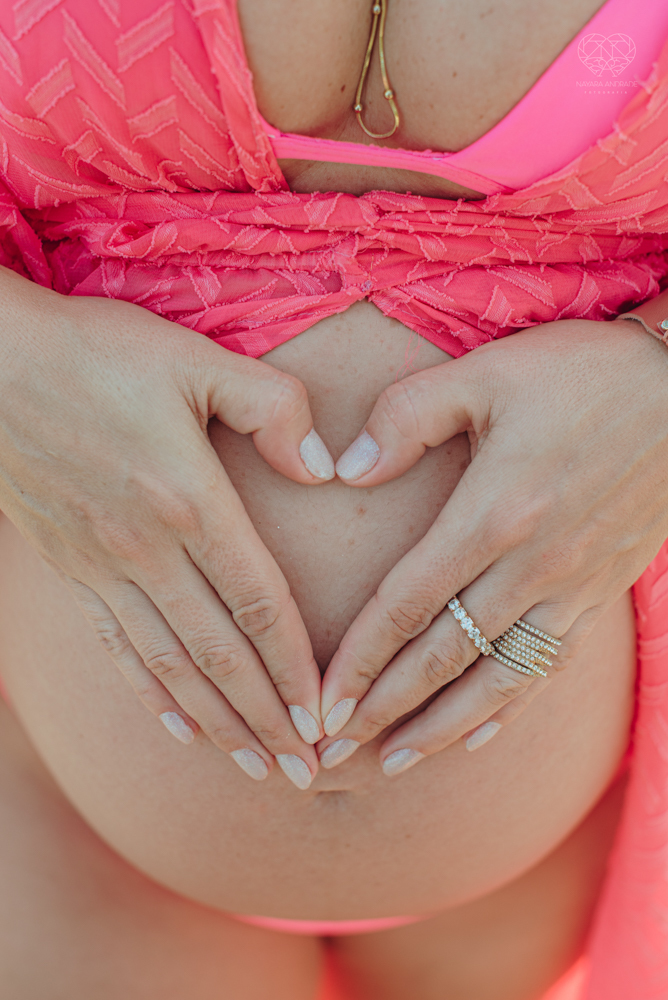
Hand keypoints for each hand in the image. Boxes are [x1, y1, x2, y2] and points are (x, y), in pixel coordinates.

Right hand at [0, 265, 335, 788]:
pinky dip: (153, 695)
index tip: (325, 718)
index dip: (296, 668)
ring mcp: (105, 568)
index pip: (259, 606)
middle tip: (306, 773)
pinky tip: (180, 728)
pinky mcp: (73, 570)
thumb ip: (273, 409)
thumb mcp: (196, 360)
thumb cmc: (99, 353)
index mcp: (190, 502)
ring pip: (172, 667)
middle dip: (268, 721)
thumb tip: (327, 468)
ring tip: (257, 769)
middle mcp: (149, 551)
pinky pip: (117, 649)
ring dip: (219, 724)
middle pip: (222, 656)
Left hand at [317, 318, 667, 773]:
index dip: (360, 659)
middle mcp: (531, 566)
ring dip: (439, 727)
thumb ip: (407, 417)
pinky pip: (546, 668)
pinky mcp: (599, 592)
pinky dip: (507, 709)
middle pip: (442, 658)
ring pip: (494, 680)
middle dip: (383, 710)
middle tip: (334, 751)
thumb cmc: (582, 373)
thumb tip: (347, 469)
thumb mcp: (486, 372)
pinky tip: (476, 736)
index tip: (322, 701)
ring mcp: (570, 587)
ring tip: (393, 763)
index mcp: (493, 513)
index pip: (407, 605)